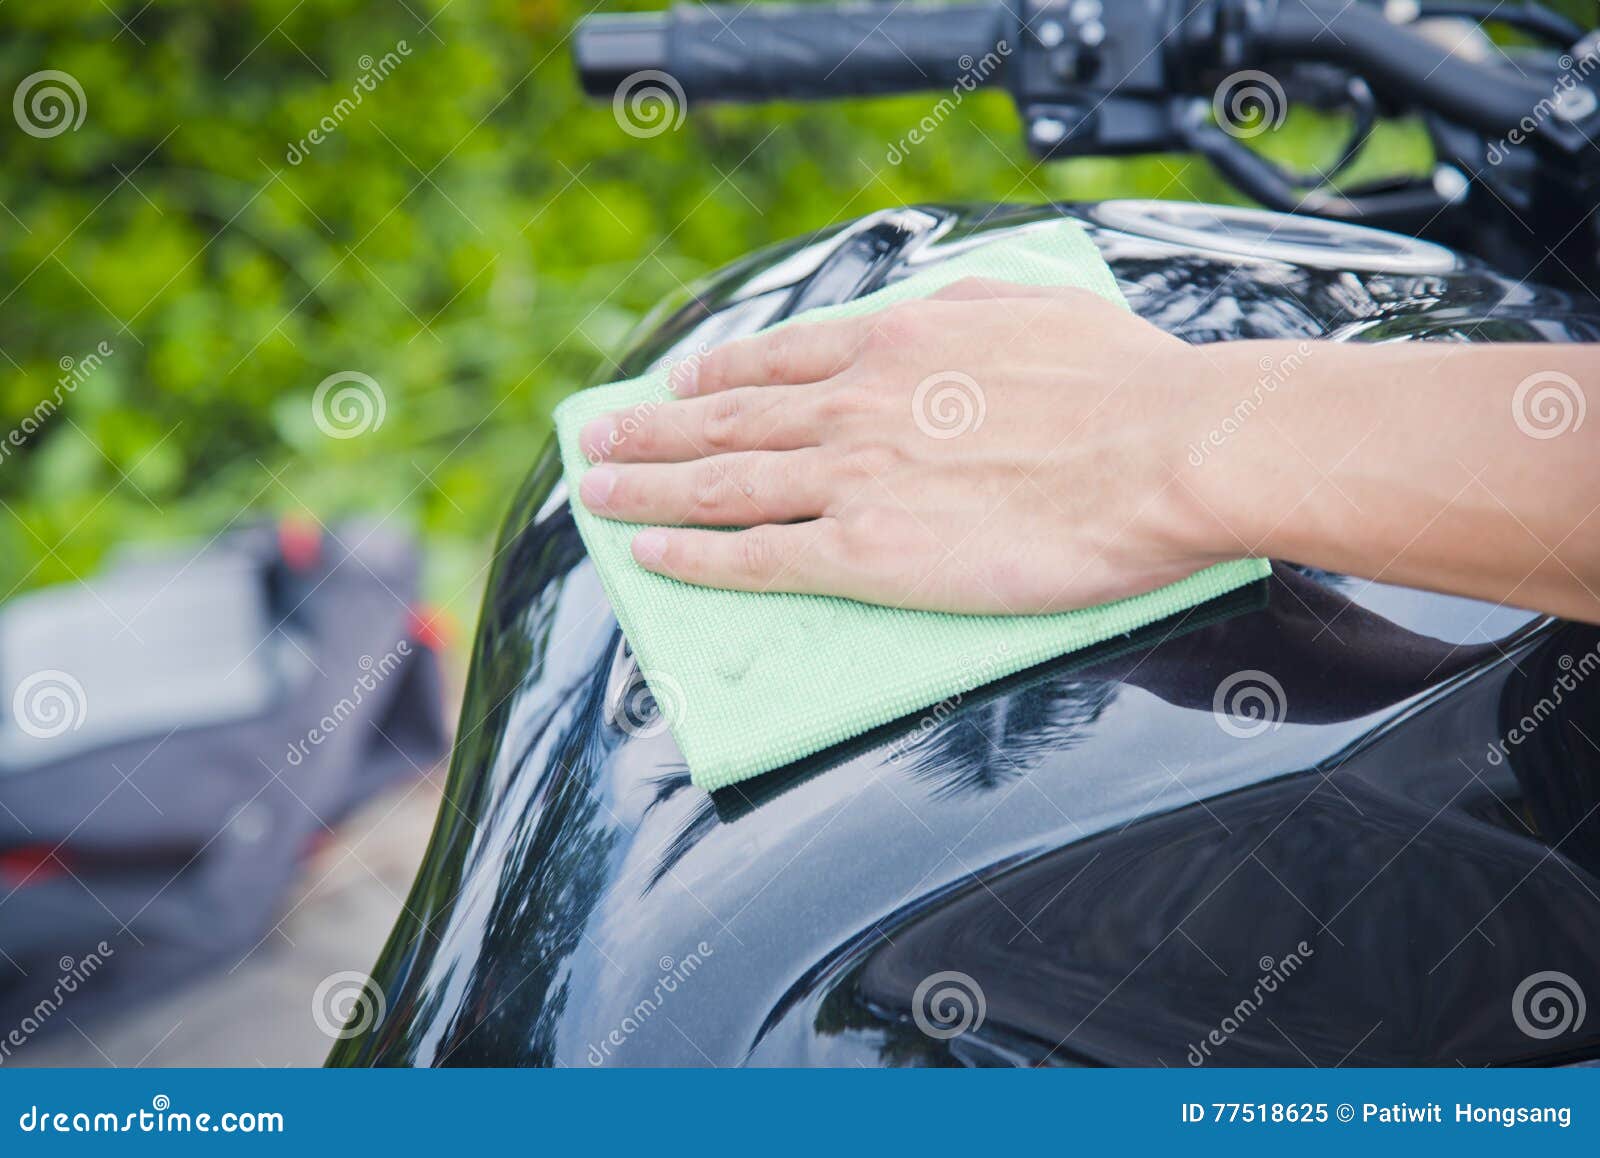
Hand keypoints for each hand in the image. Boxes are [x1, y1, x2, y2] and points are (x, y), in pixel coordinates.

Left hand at [576, 279, 1226, 613]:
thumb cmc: (1124, 384)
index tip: (680, 383)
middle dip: (655, 431)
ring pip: (720, 483)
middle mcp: (854, 404)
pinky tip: (653, 557)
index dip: (718, 373)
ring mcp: (851, 478)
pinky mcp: (864, 553)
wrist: (1165, 450)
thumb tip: (931, 307)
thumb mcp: (1031, 306)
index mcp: (896, 343)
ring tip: (598, 493)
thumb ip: (961, 305)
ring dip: (649, 489)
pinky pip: (755, 555)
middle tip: (603, 440)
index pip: (779, 358)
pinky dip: (695, 555)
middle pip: (727, 418)